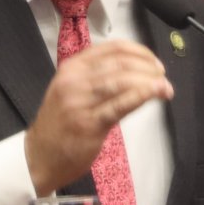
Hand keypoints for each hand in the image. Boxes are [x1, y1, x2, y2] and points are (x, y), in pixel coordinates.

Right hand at [24, 40, 173, 195]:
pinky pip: (120, 105)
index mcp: (72, 66)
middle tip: (162, 76)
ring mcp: (80, 102)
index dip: (139, 51)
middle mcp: (75, 80)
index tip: (154, 61)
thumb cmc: (60, 122)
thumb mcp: (71, 88)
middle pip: (120, 63)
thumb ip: (97, 76)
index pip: (112, 48)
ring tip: (165, 88)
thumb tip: (136, 69)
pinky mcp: (89, 124)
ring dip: (149, 82)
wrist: (38, 156)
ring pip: (122, 81)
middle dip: (148, 67)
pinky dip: (141, 96)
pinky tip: (155, 94)